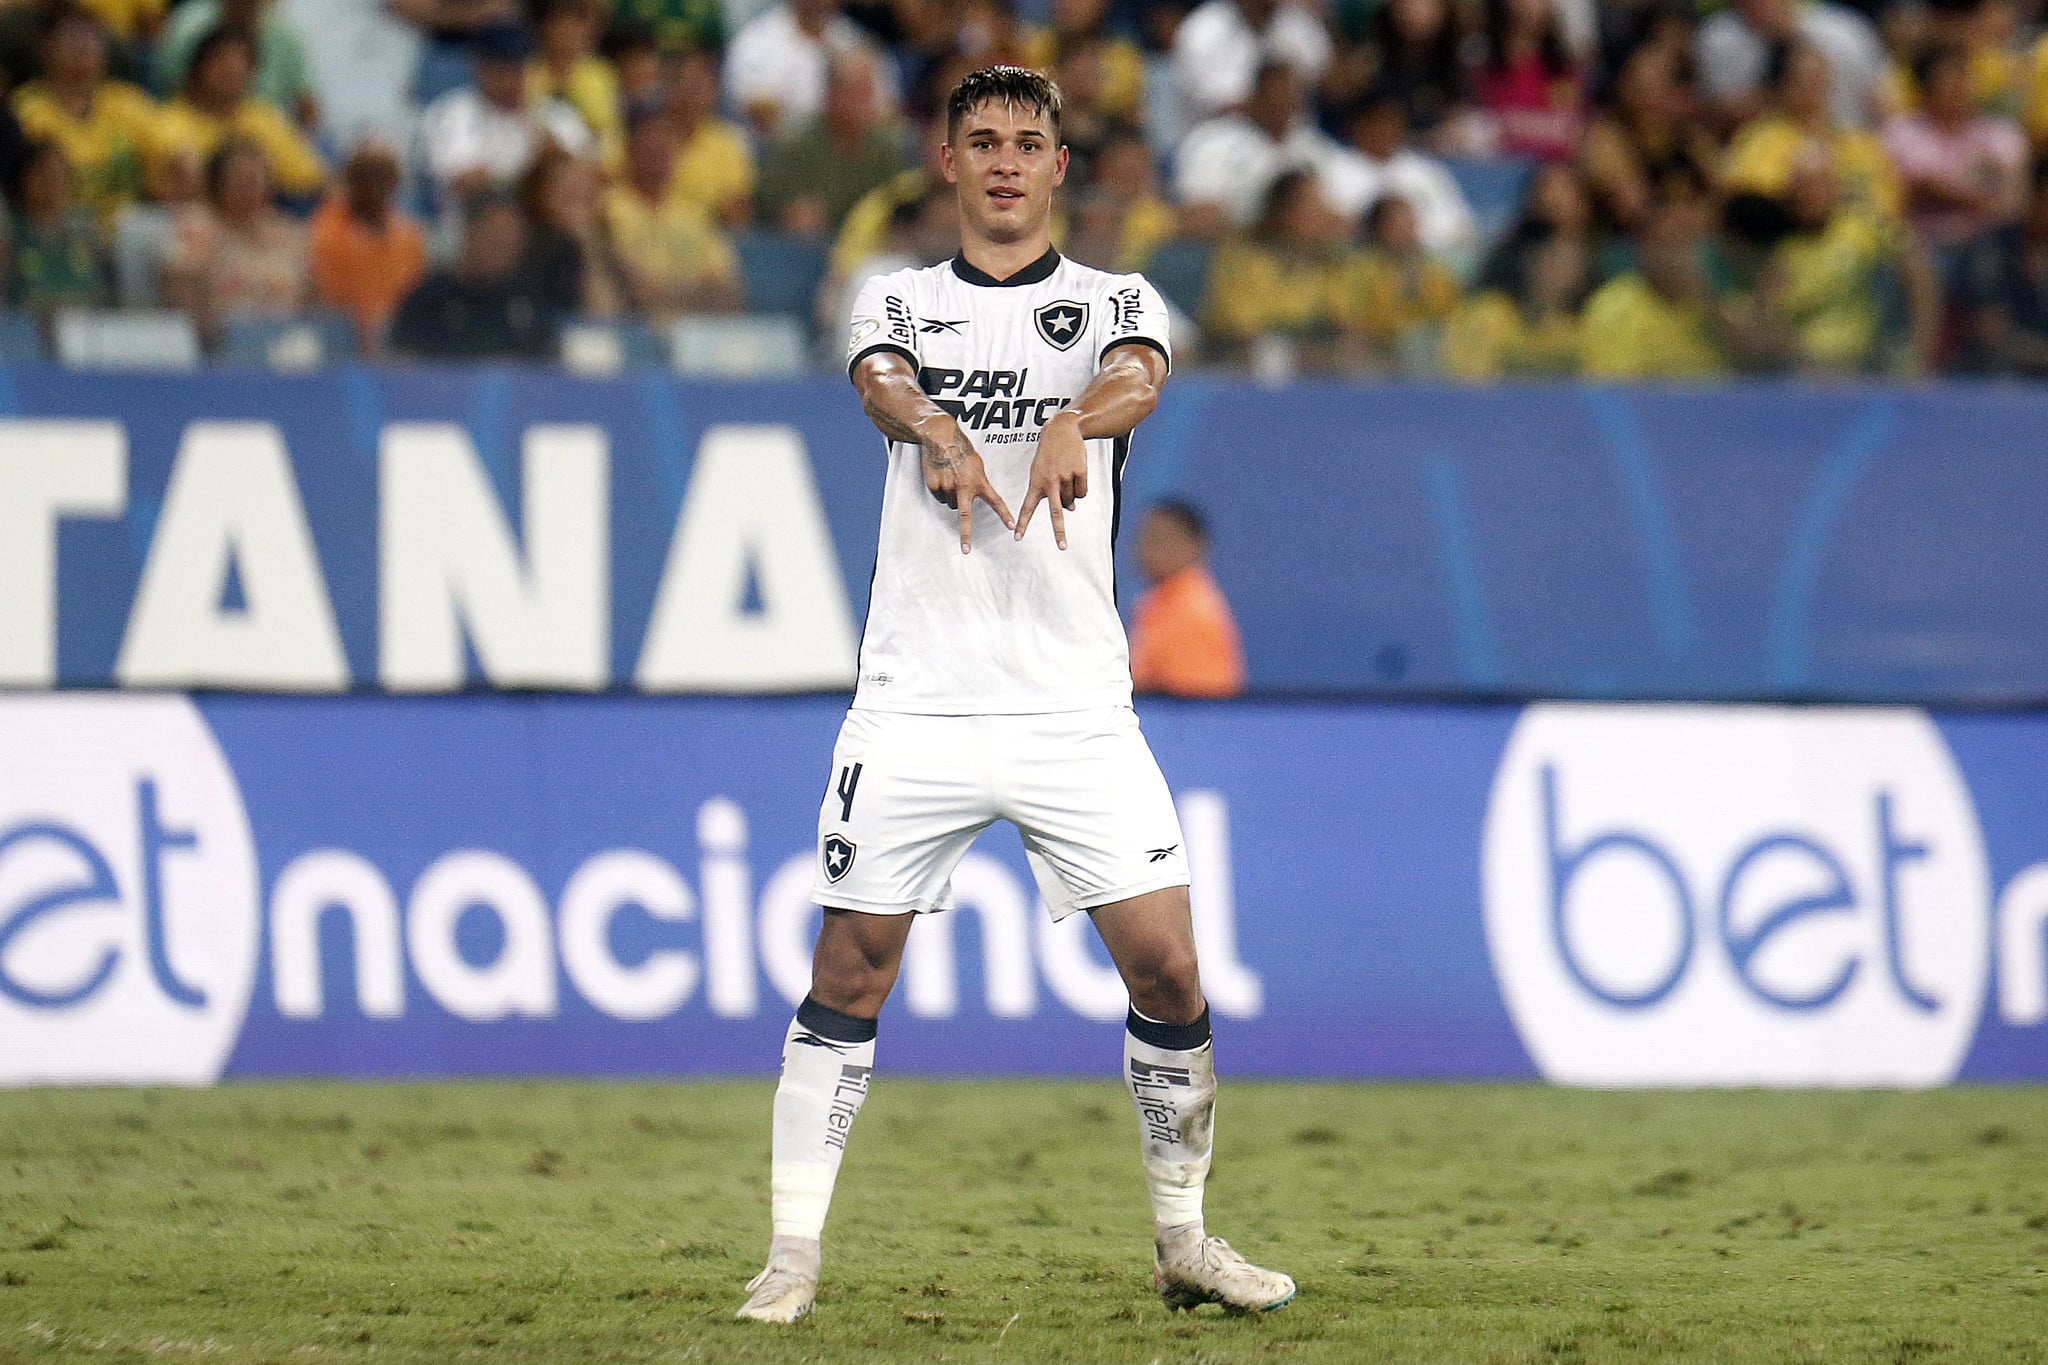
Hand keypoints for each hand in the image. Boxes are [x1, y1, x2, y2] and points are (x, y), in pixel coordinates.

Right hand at [916, 414, 1013, 553]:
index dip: (1004, 514)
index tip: (1011, 527)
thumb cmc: (961, 449)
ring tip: (952, 479)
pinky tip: (942, 477)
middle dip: (966, 535)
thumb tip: (974, 494)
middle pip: (965, 516)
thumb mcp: (977, 465)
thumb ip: (978, 482)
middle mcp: (964, 487)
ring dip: (952, 497)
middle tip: (965, 549)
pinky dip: (941, 490)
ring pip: (951, 504)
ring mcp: (948, 488)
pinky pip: (939, 497)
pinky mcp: (935, 486)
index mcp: (978, 482)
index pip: (995, 501)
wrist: (942, 438)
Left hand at [1015, 410, 1087, 549]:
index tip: (1017, 538)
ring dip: (1071, 494)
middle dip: (1059, 531)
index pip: (1027, 507)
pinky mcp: (1079, 472)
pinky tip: (1076, 473)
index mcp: (1036, 482)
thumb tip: (1071, 508)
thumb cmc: (1049, 453)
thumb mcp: (1042, 471)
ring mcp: (1065, 477)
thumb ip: (1052, 493)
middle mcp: (1050, 481)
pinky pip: (1082, 492)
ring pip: (1072, 501)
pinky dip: (1081, 487)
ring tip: (1066, 475)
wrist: (1062, 430)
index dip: (1022, 523)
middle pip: (1055, 512)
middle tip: (1062, 547)